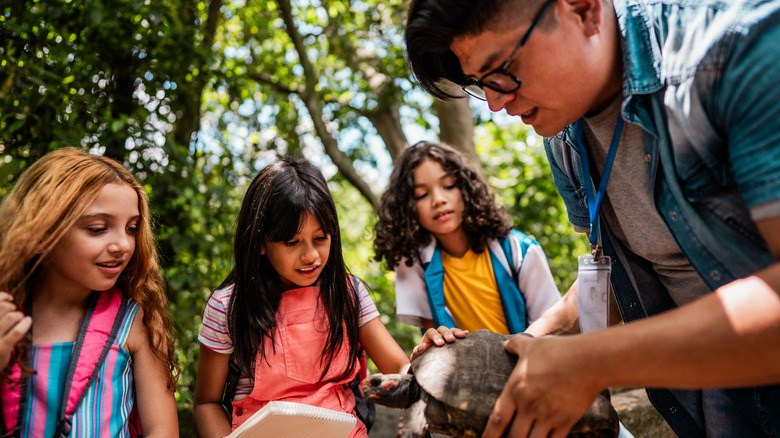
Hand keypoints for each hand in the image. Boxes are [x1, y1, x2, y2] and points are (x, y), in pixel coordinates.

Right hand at [0, 292, 31, 370]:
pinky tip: (28, 321)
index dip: (3, 296)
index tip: (10, 298)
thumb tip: (9, 297)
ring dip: (19, 315)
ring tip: (20, 319)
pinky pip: (16, 332)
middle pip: (4, 307)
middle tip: (14, 313)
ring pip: (12, 317)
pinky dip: (25, 324)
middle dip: (12, 307)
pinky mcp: (1, 349)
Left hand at [410, 326, 467, 361]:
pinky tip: (468, 334)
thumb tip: (422, 346)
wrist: (428, 365)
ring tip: (463, 335)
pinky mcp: (454, 342)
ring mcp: (446, 337)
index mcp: (428, 337)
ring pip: (452, 330)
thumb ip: (417, 351)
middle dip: (447, 333)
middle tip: (451, 340)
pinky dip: (463, 334)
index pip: (431, 332)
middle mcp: (438, 335)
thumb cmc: (421, 360)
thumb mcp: (417, 357)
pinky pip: (459, 335)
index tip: (440, 344)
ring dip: (457, 332)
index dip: (435, 336)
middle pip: (443, 329)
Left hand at [482, 334, 600, 437]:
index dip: (489, 435)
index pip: (497, 419)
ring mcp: (548, 416)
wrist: (589, 360)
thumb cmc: (558, 351)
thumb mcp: (532, 345)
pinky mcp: (566, 422)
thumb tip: (506, 344)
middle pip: (513, 437)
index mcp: (516, 389)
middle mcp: (529, 406)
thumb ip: (516, 345)